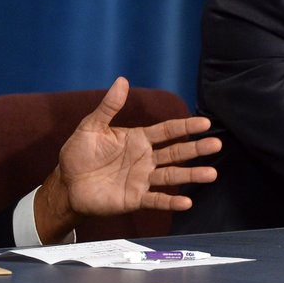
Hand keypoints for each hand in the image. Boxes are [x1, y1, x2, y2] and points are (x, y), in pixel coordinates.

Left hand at [34, 77, 220, 242]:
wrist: (67, 184)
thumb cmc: (78, 153)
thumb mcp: (91, 126)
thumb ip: (109, 106)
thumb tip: (122, 81)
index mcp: (138, 139)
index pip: (167, 131)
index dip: (185, 126)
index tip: (205, 122)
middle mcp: (145, 158)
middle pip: (176, 152)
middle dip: (197, 148)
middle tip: (217, 144)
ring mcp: (142, 179)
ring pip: (172, 176)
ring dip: (192, 175)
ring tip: (211, 174)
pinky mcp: (135, 198)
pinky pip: (156, 199)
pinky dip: (171, 201)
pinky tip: (186, 201)